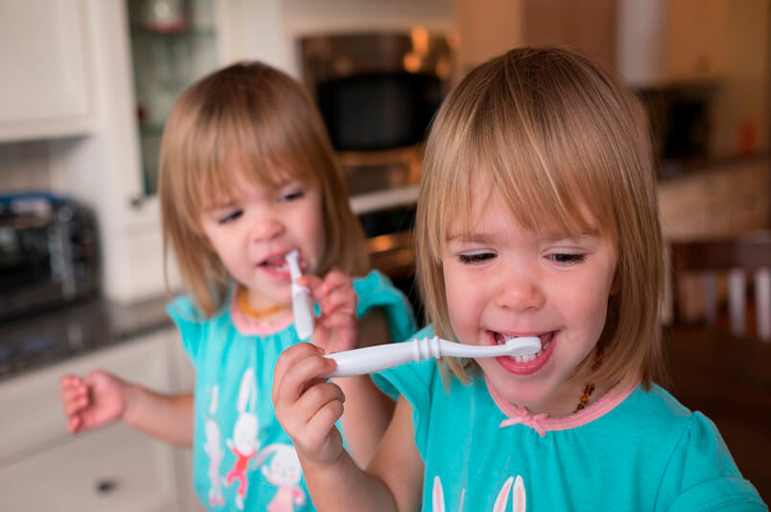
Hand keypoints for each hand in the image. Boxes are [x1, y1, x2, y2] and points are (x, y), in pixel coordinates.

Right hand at [59, 370, 127, 433]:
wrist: (126, 399)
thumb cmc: (113, 386)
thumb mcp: (99, 377)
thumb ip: (85, 380)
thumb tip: (75, 389)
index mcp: (79, 386)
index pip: (64, 383)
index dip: (66, 382)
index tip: (78, 381)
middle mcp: (77, 399)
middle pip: (64, 397)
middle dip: (73, 393)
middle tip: (86, 391)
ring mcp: (81, 411)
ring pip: (67, 411)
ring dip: (74, 405)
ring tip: (86, 401)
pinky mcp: (86, 423)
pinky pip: (72, 429)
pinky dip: (71, 425)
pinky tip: (78, 419)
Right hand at [272, 342, 344, 465]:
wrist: (319, 450)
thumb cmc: (315, 413)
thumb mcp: (311, 388)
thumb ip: (315, 371)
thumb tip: (329, 356)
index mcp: (280, 389)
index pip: (285, 359)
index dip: (306, 350)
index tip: (322, 352)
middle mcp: (281, 406)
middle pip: (294, 374)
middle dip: (317, 364)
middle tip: (333, 365)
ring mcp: (293, 424)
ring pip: (319, 393)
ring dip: (335, 391)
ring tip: (336, 397)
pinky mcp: (310, 438)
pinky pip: (331, 410)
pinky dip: (339, 407)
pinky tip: (336, 412)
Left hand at [300, 268, 357, 353]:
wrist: (330, 361)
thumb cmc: (323, 340)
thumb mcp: (311, 320)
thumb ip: (307, 306)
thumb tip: (298, 292)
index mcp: (331, 300)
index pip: (326, 281)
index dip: (313, 278)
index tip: (299, 282)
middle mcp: (342, 305)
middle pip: (346, 281)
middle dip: (333, 280)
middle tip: (321, 290)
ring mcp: (349, 316)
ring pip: (351, 296)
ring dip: (336, 298)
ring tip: (324, 309)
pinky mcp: (351, 330)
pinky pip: (348, 318)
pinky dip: (335, 318)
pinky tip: (325, 324)